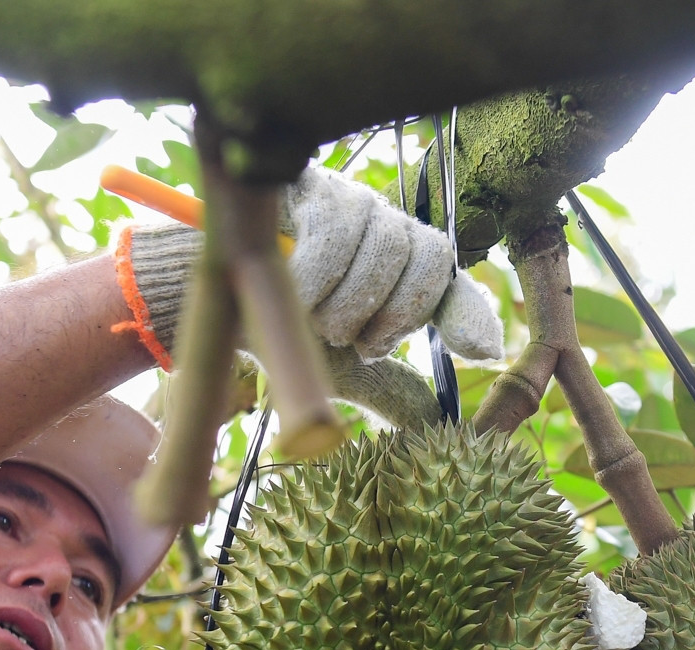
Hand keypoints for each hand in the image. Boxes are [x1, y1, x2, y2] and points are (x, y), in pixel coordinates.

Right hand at [114, 168, 504, 369]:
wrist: (213, 307)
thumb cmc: (281, 334)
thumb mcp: (340, 369)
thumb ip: (389, 387)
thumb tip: (436, 420)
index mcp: (399, 262)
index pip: (446, 272)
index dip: (467, 309)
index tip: (482, 351)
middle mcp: (381, 221)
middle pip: (423, 252)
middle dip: (391, 313)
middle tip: (350, 340)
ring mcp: (346, 197)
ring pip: (381, 242)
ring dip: (347, 300)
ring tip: (315, 320)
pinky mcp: (307, 184)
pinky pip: (334, 227)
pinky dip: (319, 274)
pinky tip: (296, 293)